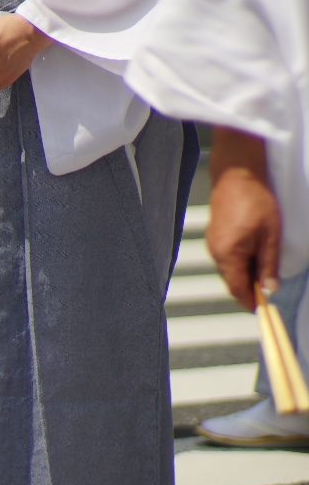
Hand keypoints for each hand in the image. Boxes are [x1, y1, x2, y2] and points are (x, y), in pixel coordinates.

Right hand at [207, 127, 281, 311]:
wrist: (237, 174)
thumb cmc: (256, 202)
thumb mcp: (271, 236)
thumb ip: (269, 265)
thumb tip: (270, 288)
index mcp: (228, 254)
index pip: (237, 289)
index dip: (250, 302)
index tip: (263, 310)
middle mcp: (215, 251)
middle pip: (232, 280)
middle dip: (250, 288)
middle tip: (270, 288)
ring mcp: (213, 243)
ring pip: (230, 269)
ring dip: (246, 273)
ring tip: (266, 266)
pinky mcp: (215, 235)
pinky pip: (226, 257)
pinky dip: (240, 262)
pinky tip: (254, 252)